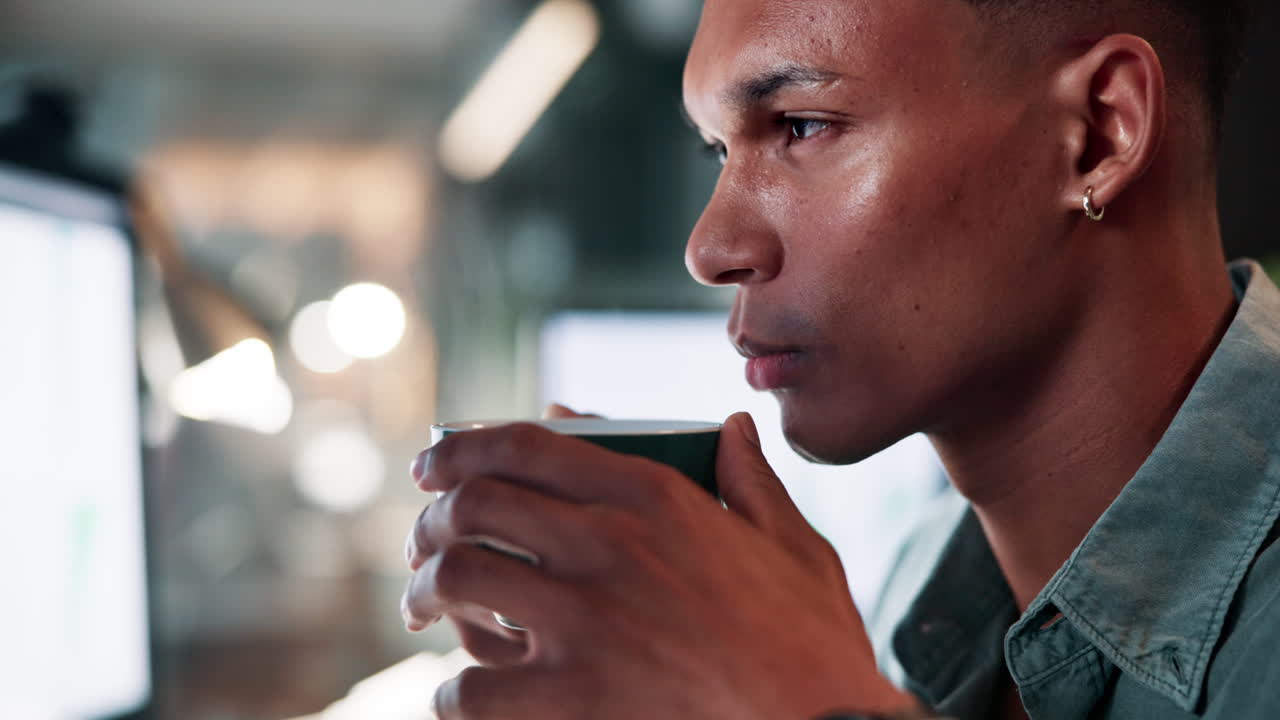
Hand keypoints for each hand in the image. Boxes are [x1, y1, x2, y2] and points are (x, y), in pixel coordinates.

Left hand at [402, 412, 914, 718]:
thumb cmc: (812, 645)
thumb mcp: (795, 545)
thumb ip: (752, 481)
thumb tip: (735, 428)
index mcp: (654, 497)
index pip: (526, 445)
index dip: (463, 445)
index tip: (434, 461)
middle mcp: (607, 545)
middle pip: (473, 504)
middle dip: (429, 520)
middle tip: (422, 545)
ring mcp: (583, 621)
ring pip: (455, 579)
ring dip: (422, 593)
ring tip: (422, 611)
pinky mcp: (569, 698)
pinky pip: (468, 686)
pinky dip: (453, 692)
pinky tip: (464, 694)